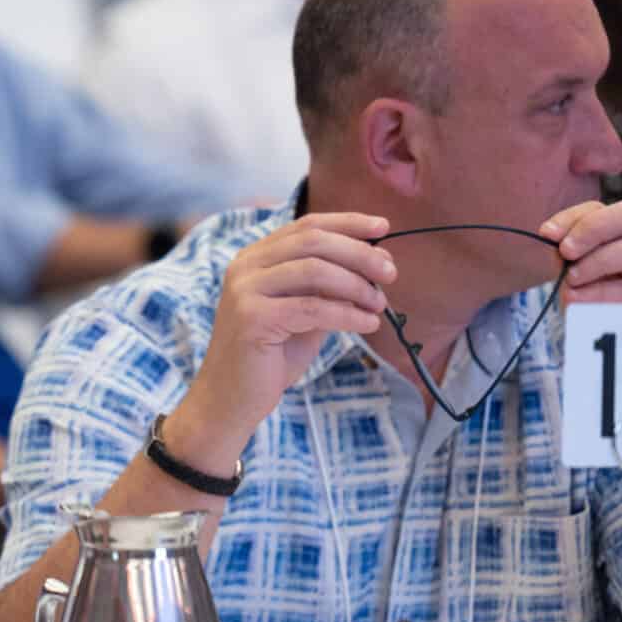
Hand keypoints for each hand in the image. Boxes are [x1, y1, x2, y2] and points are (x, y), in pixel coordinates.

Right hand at [172, 212, 393, 464]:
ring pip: (315, 271)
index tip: (384, 226)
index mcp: (255, 258)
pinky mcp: (251, 318)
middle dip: (360, 254)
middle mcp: (245, 267)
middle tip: (390, 274)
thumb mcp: (305, 312)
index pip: (306, 225)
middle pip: (313, 242)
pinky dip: (348, 315)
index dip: (348, 222)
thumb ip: (331, 287)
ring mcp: (244, 291)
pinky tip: (367, 324)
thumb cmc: (270, 357)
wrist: (231, 399)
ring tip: (379, 305)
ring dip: (357, 286)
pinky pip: (313, 308)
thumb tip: (378, 262)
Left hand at [543, 200, 621, 306]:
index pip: (601, 209)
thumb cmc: (596, 302)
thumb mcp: (578, 276)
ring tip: (571, 282)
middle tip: (566, 252)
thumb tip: (554, 247)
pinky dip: (611, 294)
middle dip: (594, 228)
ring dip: (601, 263)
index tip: (546, 234)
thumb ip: (568, 259)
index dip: (573, 217)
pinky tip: (586, 303)